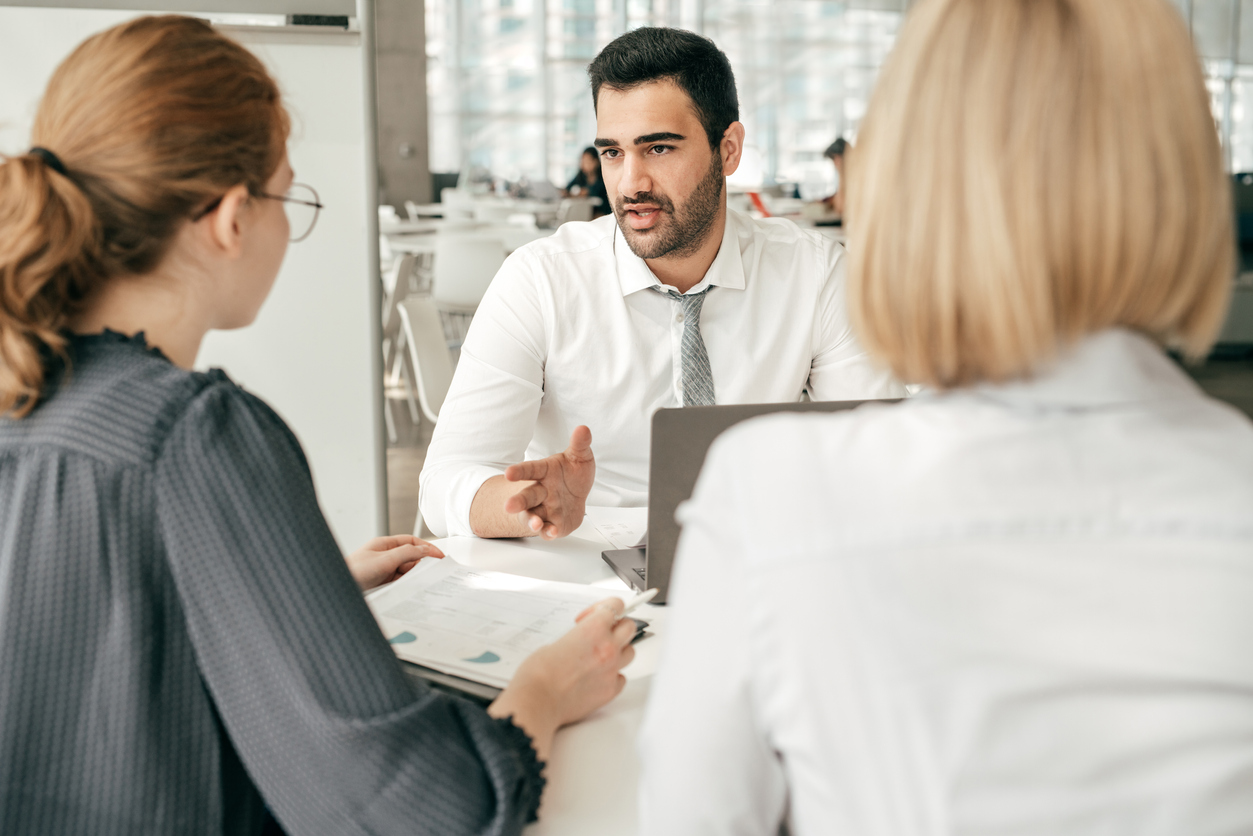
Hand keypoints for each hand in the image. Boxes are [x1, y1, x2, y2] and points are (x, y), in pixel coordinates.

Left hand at [346, 535, 443, 590]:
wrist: (339, 590)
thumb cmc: (354, 571)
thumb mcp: (385, 560)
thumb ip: (407, 553)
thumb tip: (425, 550)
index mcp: (385, 545)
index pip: (411, 542)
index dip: (426, 547)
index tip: (439, 555)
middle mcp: (385, 556)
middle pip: (411, 557)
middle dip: (421, 564)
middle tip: (433, 571)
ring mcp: (384, 570)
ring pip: (406, 571)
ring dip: (413, 576)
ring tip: (419, 581)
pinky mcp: (383, 584)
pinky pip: (400, 582)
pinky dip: (407, 585)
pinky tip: (410, 589)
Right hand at [488, 597, 636, 760]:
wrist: (537, 701)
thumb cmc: (538, 673)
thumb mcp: (556, 642)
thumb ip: (578, 638)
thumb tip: (583, 642)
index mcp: (593, 629)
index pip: (616, 605)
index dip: (606, 607)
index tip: (597, 613)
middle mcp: (608, 648)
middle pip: (629, 627)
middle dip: (617, 626)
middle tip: (603, 632)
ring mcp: (612, 670)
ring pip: (630, 653)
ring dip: (619, 650)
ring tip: (600, 655)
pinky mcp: (610, 691)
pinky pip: (622, 678)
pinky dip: (613, 675)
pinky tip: (598, 676)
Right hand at [502, 425, 594, 539]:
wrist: (577, 495)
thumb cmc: (572, 474)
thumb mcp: (579, 457)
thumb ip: (580, 444)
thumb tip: (583, 429)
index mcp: (544, 472)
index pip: (530, 470)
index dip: (519, 471)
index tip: (508, 473)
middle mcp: (541, 491)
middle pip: (526, 496)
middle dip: (518, 501)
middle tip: (509, 506)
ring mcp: (545, 509)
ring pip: (532, 516)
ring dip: (531, 521)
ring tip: (535, 524)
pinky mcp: (553, 524)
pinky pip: (548, 530)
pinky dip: (548, 532)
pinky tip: (551, 532)